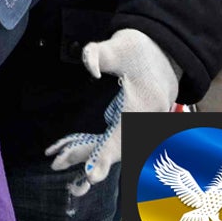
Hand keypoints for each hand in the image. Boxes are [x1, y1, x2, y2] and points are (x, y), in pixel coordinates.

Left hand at [44, 28, 179, 196]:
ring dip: (90, 158)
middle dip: (88, 161)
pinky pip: (117, 144)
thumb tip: (89, 70)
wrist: (166, 54)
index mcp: (142, 106)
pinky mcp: (136, 127)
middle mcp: (145, 123)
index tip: (91, 175)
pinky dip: (97, 152)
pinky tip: (75, 156)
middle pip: (116, 150)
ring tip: (62, 167)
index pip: (121, 138)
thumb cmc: (140, 49)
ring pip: (116, 150)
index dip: (105, 157)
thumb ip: (96, 54)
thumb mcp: (118, 45)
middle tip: (56, 163)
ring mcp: (142, 127)